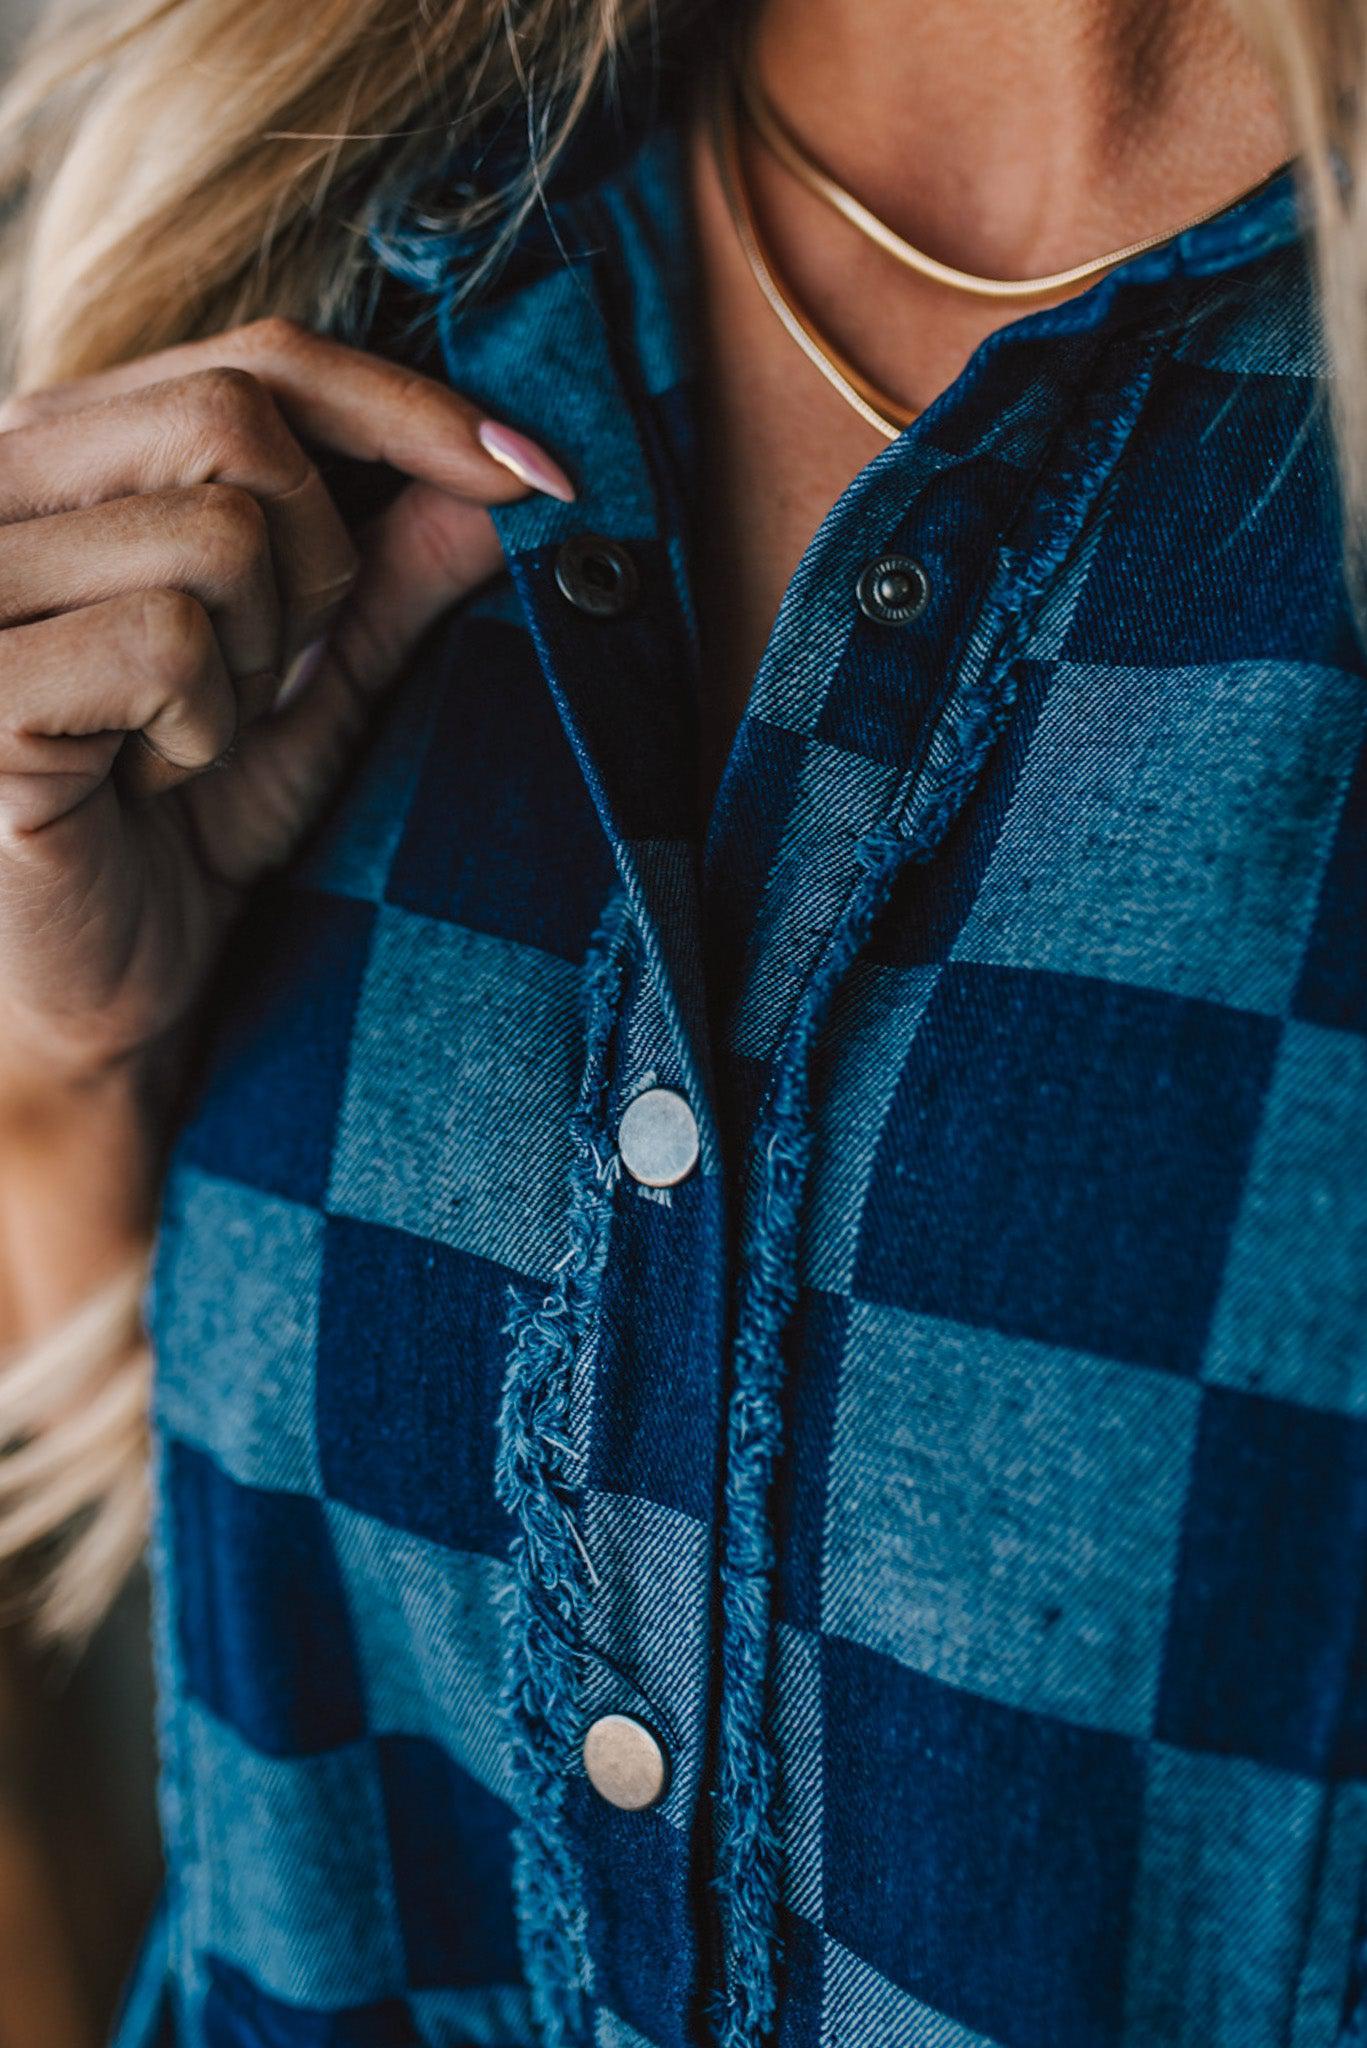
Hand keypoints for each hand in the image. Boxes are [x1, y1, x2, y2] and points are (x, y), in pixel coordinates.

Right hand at [0, 318, 571, 1093]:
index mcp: (70, 451)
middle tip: (276, 674)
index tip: (540, 474)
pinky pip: (162, 642)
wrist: (94, 990)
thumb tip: (512, 472)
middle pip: (236, 416)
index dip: (412, 407)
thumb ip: (398, 572)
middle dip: (318, 560)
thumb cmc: (188, 826)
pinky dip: (196, 727)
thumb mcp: (319, 684)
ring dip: (254, 663)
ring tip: (191, 737)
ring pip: (214, 536)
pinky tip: (145, 778)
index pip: (259, 359)